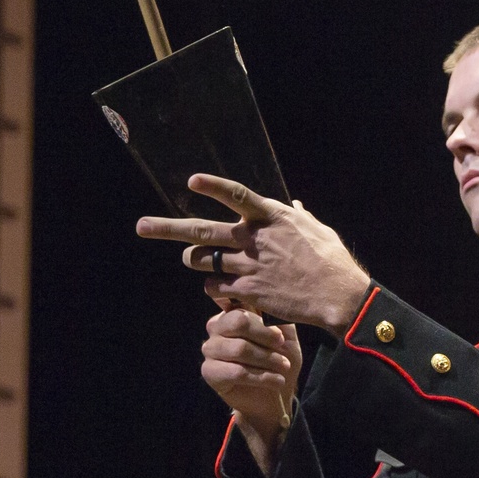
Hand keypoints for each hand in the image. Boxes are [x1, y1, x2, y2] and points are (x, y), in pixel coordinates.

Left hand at [136, 175, 370, 336]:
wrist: (337, 296)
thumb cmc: (331, 261)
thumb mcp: (317, 230)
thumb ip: (298, 216)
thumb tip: (294, 205)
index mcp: (270, 217)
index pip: (235, 195)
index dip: (212, 187)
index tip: (191, 181)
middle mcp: (253, 239)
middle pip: (201, 232)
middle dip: (166, 229)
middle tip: (141, 226)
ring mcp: (248, 266)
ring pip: (202, 261)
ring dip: (193, 260)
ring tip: (193, 259)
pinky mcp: (248, 292)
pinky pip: (215, 288)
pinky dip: (214, 286)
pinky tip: (222, 287)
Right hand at [202, 309, 301, 473]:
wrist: (276, 396)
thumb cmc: (280, 361)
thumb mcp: (287, 338)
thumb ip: (278, 319)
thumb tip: (270, 304)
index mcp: (233, 313)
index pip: (243, 307)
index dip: (264, 322)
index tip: (281, 337)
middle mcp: (216, 328)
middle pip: (237, 322)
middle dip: (265, 336)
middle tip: (283, 349)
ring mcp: (210, 349)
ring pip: (238, 348)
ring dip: (266, 359)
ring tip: (283, 367)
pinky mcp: (209, 372)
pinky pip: (235, 372)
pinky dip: (260, 377)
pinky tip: (276, 381)